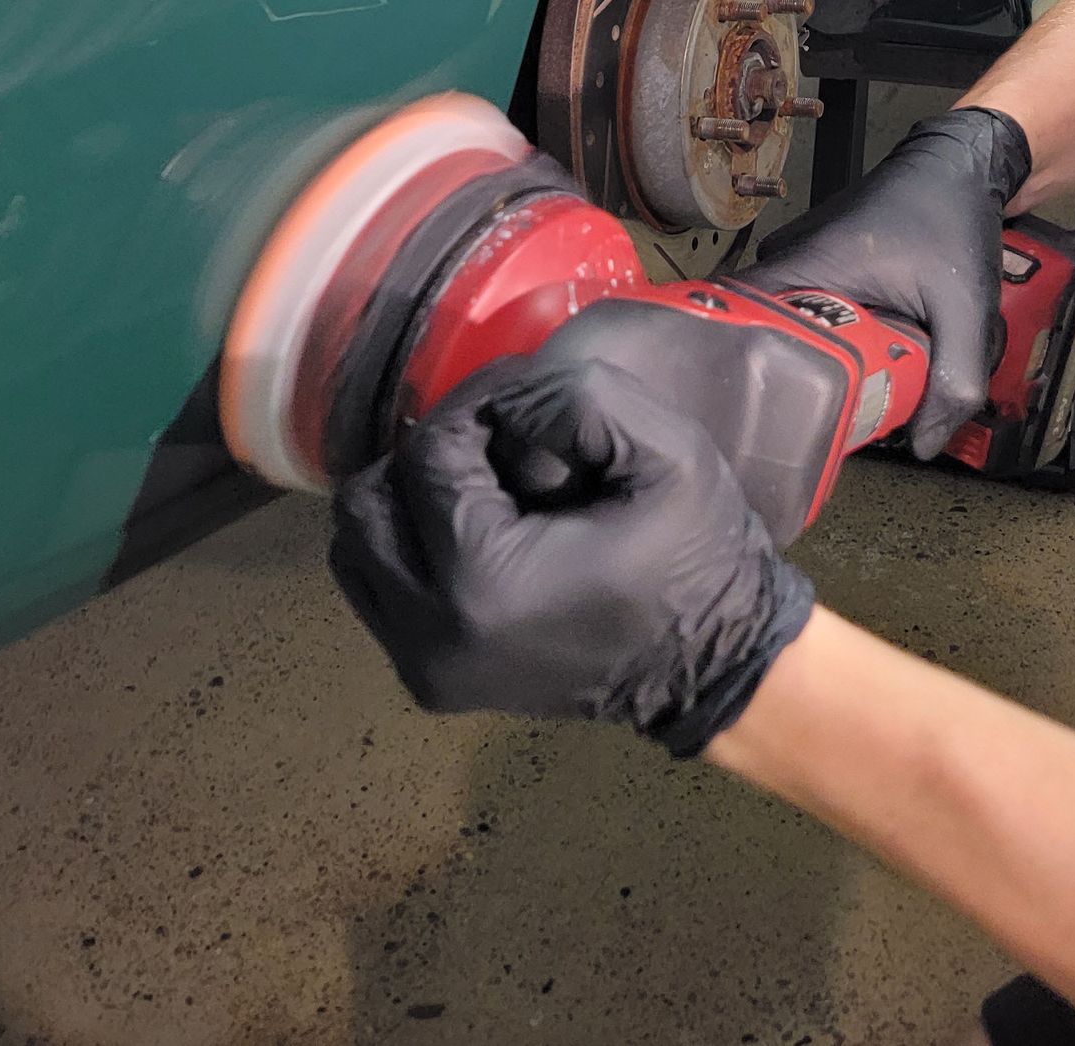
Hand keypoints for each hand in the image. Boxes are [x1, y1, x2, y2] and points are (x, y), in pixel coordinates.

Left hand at [329, 347, 814, 753]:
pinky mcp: (429, 681)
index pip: (428, 452)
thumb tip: (507, 395)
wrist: (716, 669)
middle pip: (367, 502)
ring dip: (408, 500)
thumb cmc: (698, 558)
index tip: (527, 395)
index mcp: (483, 583)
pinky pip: (377, 589)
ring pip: (358, 547)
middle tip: (499, 444)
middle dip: (429, 454)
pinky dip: (412, 545)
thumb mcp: (668, 452)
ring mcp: (423, 668)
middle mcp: (430, 635)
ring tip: (483, 486)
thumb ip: (581, 395)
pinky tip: (477, 529)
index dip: (474, 404)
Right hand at [748, 107, 1030, 457]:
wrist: (960, 166)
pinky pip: (809, 317)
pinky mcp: (814, 267)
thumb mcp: (966, 305)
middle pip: (765, 342)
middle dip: (803, 388)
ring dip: (826, 363)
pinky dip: (838, 341)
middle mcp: (787, 261)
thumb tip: (923, 444)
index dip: (754, 381)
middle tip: (842, 418)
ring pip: (791, 333)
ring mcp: (798, 262)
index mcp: (808, 266)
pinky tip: (869, 353)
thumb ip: (954, 378)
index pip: (742, 328)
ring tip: (863, 383)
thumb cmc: (953, 215)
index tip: (785, 423)